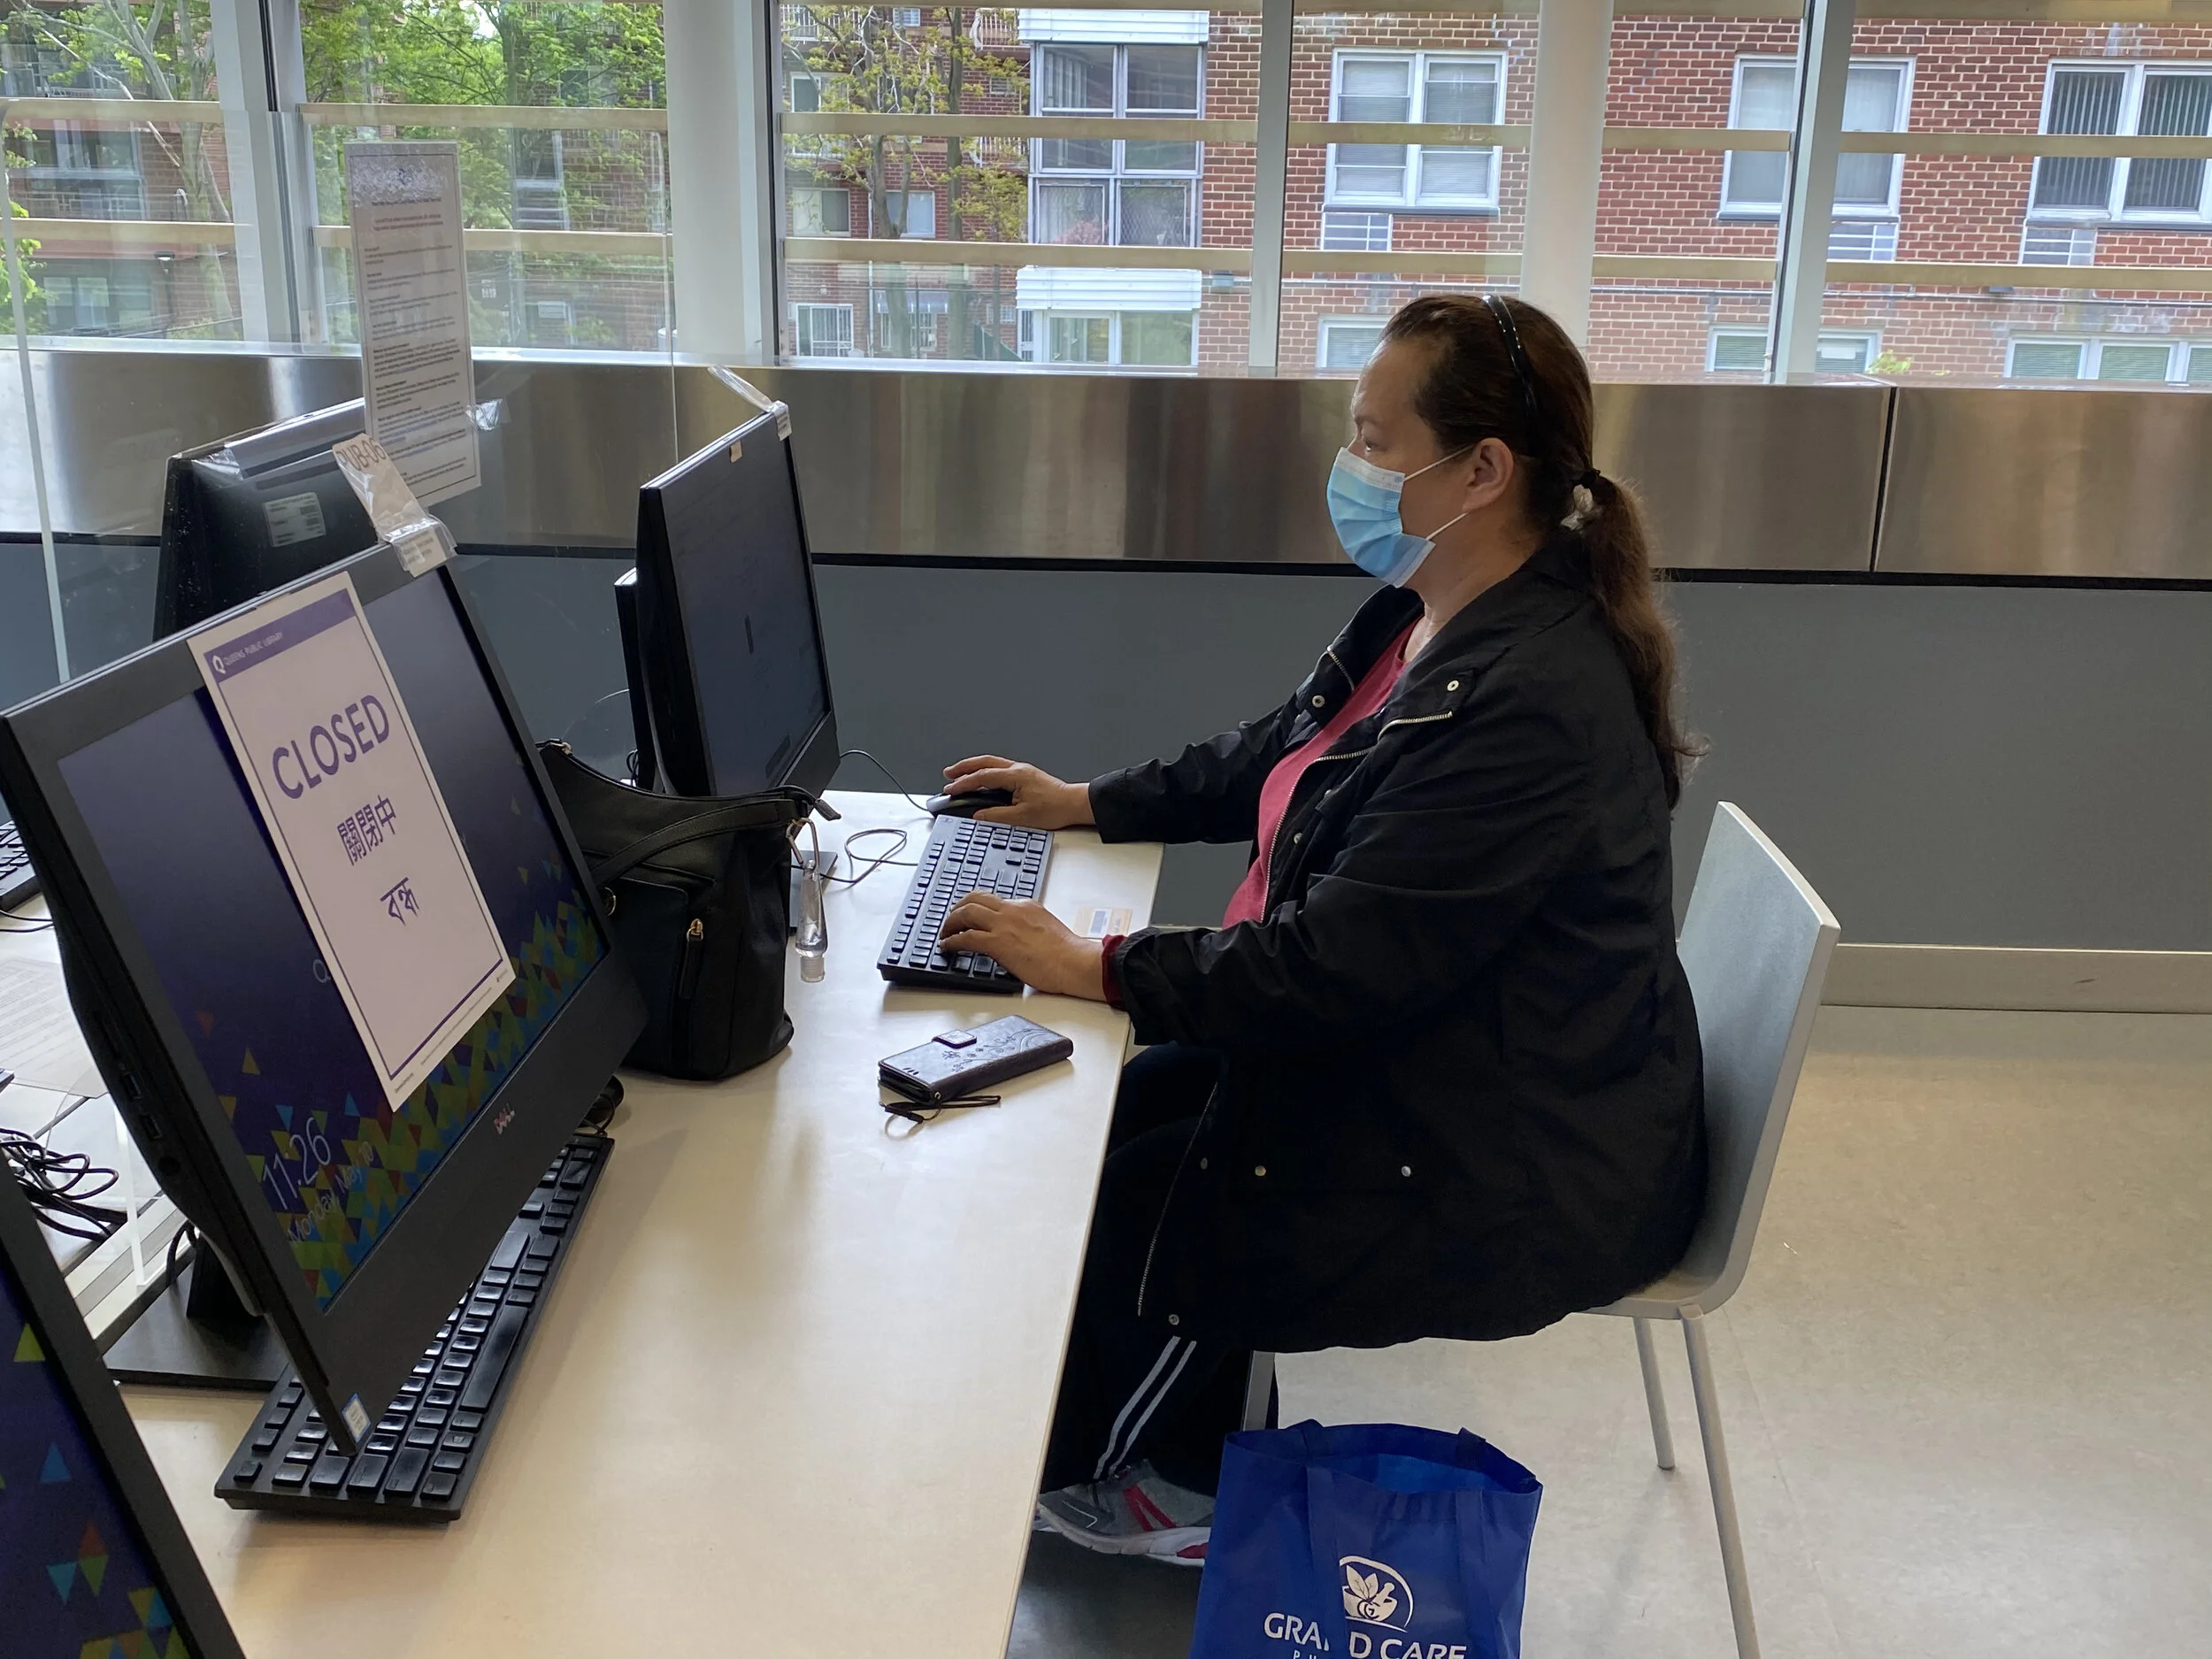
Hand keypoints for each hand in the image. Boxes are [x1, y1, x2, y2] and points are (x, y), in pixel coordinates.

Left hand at [939, 894, 1105, 999]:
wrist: (1073, 961)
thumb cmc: (1067, 953)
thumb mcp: (1046, 929)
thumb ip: (1029, 928)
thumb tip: (1018, 938)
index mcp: (1026, 906)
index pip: (994, 901)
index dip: (979, 908)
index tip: (971, 915)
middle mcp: (1012, 910)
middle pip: (975, 899)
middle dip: (959, 907)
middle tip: (951, 919)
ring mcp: (1004, 924)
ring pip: (966, 913)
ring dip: (951, 922)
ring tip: (945, 932)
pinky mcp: (997, 942)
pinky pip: (966, 937)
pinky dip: (952, 941)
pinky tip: (947, 947)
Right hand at [942, 756, 1093, 828]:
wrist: (1074, 804)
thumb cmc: (1055, 808)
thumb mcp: (1022, 818)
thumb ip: (997, 816)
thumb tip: (979, 816)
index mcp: (1015, 776)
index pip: (983, 776)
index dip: (964, 782)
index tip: (951, 788)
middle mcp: (1018, 769)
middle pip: (984, 762)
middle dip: (964, 767)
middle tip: (949, 773)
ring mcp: (1022, 770)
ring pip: (991, 763)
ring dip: (974, 767)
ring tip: (960, 774)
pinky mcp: (1025, 775)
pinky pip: (999, 768)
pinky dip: (985, 771)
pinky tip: (981, 778)